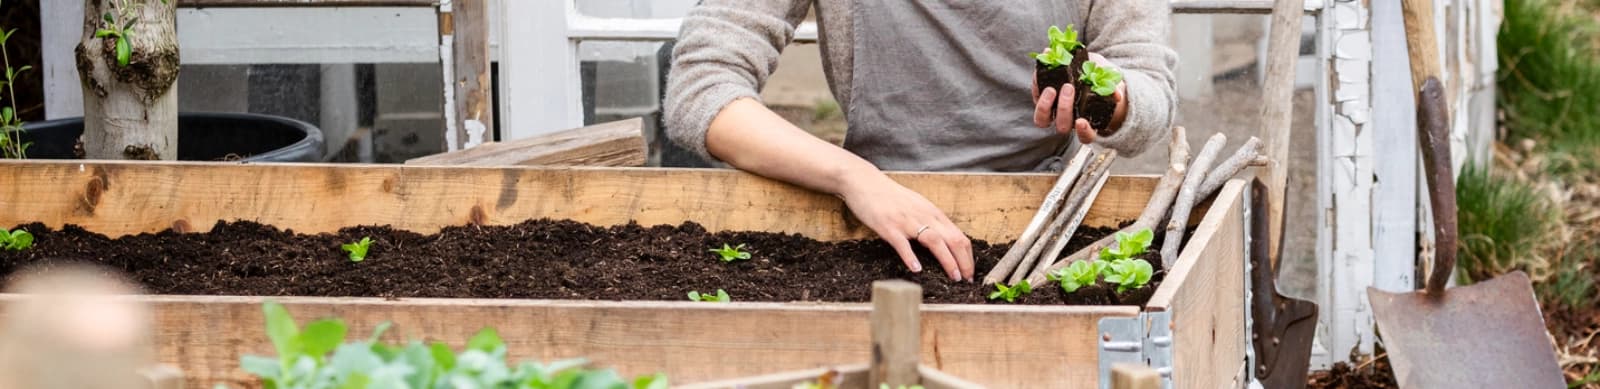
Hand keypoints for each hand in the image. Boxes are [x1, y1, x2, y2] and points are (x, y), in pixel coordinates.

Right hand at [837, 172, 974, 281]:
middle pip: (953, 240)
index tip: (969, 272)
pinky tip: (917, 270)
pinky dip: (911, 257)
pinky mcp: (889, 226)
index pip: (959, 236)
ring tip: (953, 277)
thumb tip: (943, 241)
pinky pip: (903, 244)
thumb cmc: (891, 197)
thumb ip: (930, 222)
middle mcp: (924, 216)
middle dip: (964, 262)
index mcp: (933, 213)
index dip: (968, 257)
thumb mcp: (917, 206)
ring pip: (935, 241)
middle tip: (967, 280)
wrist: (865, 182)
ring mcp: (907, 221)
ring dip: (947, 261)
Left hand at [1031, 53, 1129, 142]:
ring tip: (1051, 88)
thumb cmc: (1101, 80)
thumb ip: (1113, 88)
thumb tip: (1117, 95)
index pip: (1086, 137)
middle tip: (1069, 88)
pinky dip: (1036, 85)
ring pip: (1042, 119)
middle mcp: (1069, 120)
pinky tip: (1043, 71)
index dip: (1083, 132)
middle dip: (1064, 108)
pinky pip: (1035, 96)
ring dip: (1044, 105)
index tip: (1081, 121)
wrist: (1089, 68)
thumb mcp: (1110, 81)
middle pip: (1062, 126)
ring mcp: (1054, 111)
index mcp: (1086, 122)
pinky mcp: (1042, 98)